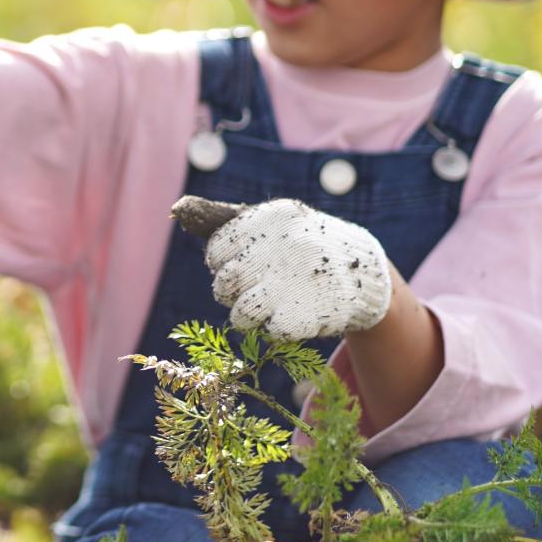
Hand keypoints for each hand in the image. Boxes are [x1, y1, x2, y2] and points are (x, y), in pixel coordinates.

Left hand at [204, 199, 393, 340]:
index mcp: (273, 217)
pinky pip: (270, 332)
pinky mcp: (308, 315)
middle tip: (250, 287)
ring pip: (241, 314)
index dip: (221, 262)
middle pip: (224, 284)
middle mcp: (287, 246)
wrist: (364, 272)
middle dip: (230, 291)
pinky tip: (291, 312)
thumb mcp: (267, 223)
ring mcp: (298, 283)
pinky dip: (276, 328)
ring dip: (248, 315)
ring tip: (265, 305)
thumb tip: (177, 208)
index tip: (236, 263)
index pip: (218, 250)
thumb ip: (221, 219)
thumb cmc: (300, 244)